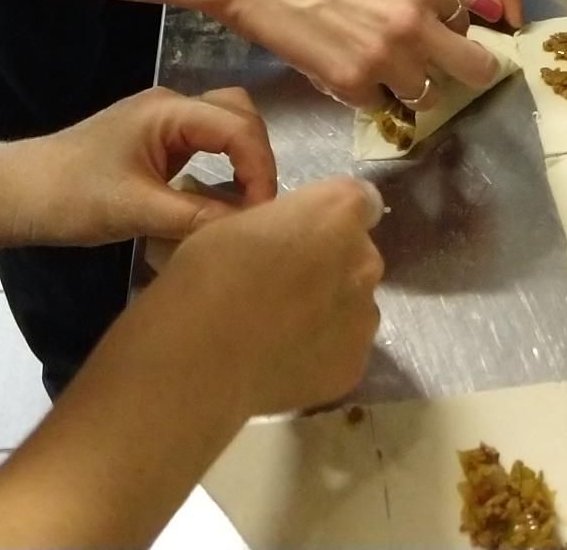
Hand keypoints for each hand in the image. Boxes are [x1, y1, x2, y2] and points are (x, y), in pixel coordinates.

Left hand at [6, 86, 274, 248]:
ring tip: (247, 207)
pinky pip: (204, 146)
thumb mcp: (137, 210)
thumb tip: (250, 228)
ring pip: (224, 128)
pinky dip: (222, 168)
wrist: (20, 193)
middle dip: (257, 158)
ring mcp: (163, 124)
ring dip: (242, 161)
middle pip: (238, 115)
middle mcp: (172, 107)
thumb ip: (197, 216)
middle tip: (260, 208)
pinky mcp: (156, 144)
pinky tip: (221, 203)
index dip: (260, 168)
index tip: (263, 214)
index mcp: (169, 111)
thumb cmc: (73, 196)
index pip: (238, 126)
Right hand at [160, 177, 384, 418]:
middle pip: (359, 255)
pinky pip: (345, 348)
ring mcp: (365, 317)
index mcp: (339, 211)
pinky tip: (285, 360)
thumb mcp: (241, 222)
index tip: (306, 234)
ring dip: (330, 309)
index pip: (361, 201)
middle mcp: (365, 260)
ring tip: (282, 330)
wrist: (201, 358)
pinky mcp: (355, 365)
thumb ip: (287, 224)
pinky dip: (323, 352)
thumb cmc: (210, 275)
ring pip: (354, 304)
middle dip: (332, 264)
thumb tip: (292, 241)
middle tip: (287, 284)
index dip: (334, 218)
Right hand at [220, 0, 507, 108]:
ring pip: (427, 93)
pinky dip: (369, 94)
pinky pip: (380, 104)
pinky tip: (347, 71)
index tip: (444, 36)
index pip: (466, 19)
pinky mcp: (352, 85)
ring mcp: (386, 58)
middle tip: (452, 74)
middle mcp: (415, 21)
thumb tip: (429, 18)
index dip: (453, 29)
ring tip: (382, 70)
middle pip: (474, 67)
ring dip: (410, 85)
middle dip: (467, 72)